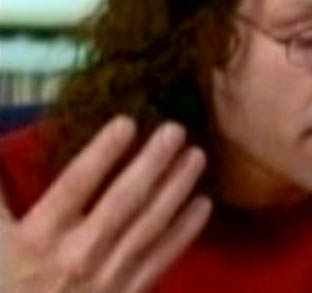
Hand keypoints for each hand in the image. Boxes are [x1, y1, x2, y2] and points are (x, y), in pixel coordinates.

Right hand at [0, 116, 211, 292]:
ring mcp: (106, 279)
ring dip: (176, 189)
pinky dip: (184, 232)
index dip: (101, 154)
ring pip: (148, 226)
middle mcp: (76, 256)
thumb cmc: (6, 284)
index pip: (74, 186)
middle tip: (176, 129)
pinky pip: (160, 260)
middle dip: (151, 163)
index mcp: (37, 239)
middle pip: (122, 201)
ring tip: (197, 155)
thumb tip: (1, 145)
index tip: (127, 122)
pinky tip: (203, 204)